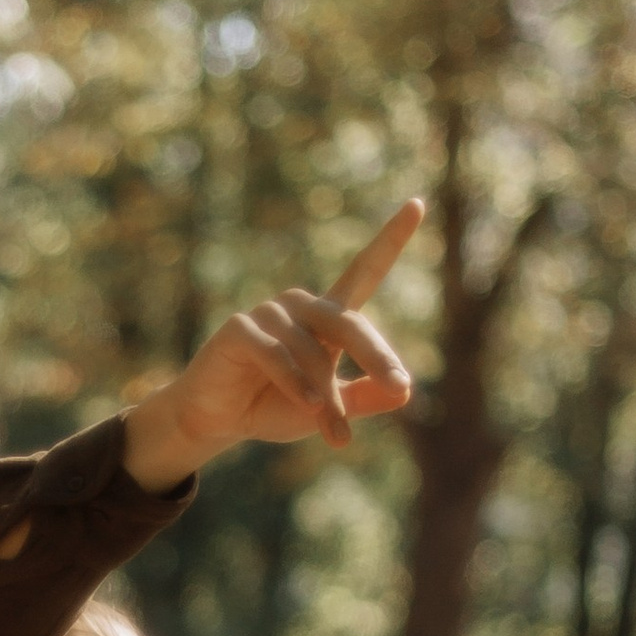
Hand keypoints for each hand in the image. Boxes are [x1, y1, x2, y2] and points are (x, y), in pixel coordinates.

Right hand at [122, 201, 422, 487]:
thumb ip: (364, 398)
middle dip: (376, 356)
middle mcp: (302, 307)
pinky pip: (277, 353)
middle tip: (398, 386)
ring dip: (326, 394)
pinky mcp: (240, 328)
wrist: (219, 421)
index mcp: (329, 318)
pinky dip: (294, 380)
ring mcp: (269, 313)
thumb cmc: (275, 407)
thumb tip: (404, 392)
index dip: (390, 239)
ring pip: (313, 351)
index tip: (416, 204)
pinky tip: (307, 404)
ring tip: (333, 431)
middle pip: (349, 321)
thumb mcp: (328, 409)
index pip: (365, 270)